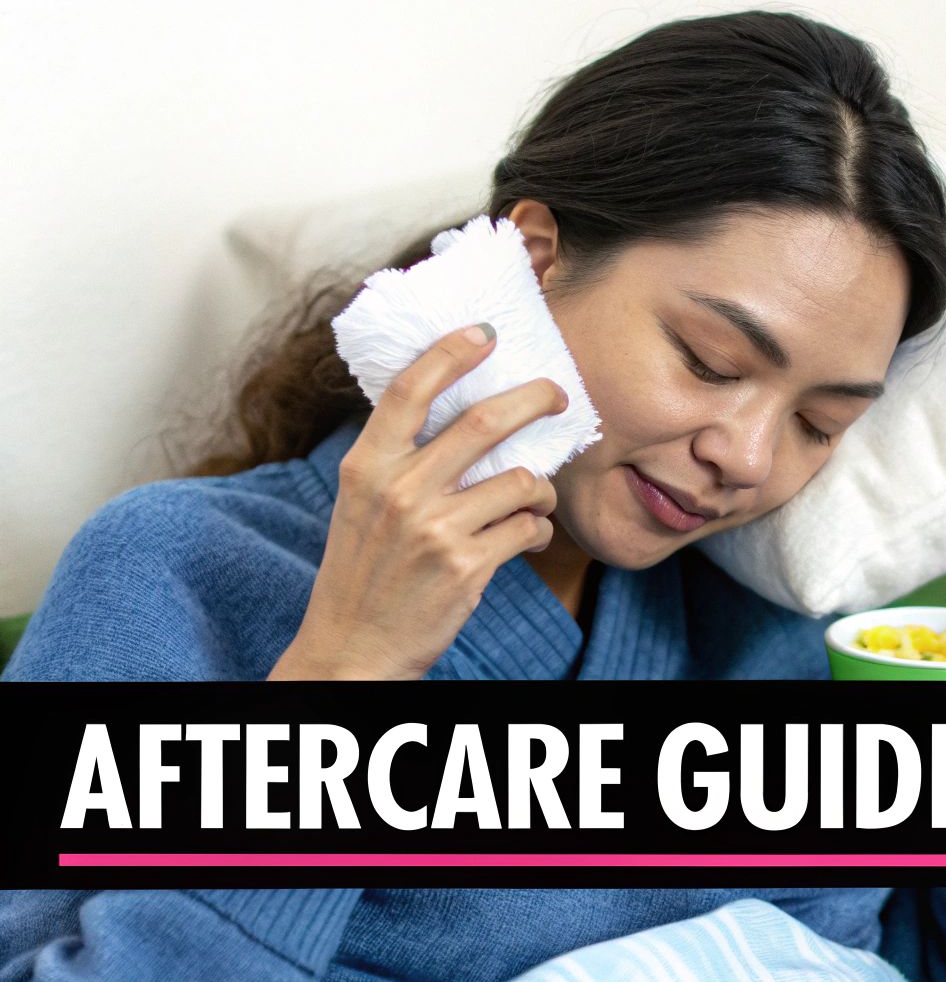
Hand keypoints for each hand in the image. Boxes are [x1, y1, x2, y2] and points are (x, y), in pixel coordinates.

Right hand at [269, 324, 568, 680]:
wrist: (353, 649)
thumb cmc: (364, 572)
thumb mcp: (362, 504)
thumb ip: (400, 460)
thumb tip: (464, 416)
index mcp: (366, 467)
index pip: (411, 390)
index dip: (452, 352)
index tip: (487, 332)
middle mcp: (399, 491)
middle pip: (484, 422)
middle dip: (535, 399)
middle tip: (557, 395)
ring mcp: (435, 530)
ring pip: (522, 481)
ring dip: (543, 489)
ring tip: (537, 500)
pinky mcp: (467, 566)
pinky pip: (529, 529)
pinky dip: (539, 531)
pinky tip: (528, 538)